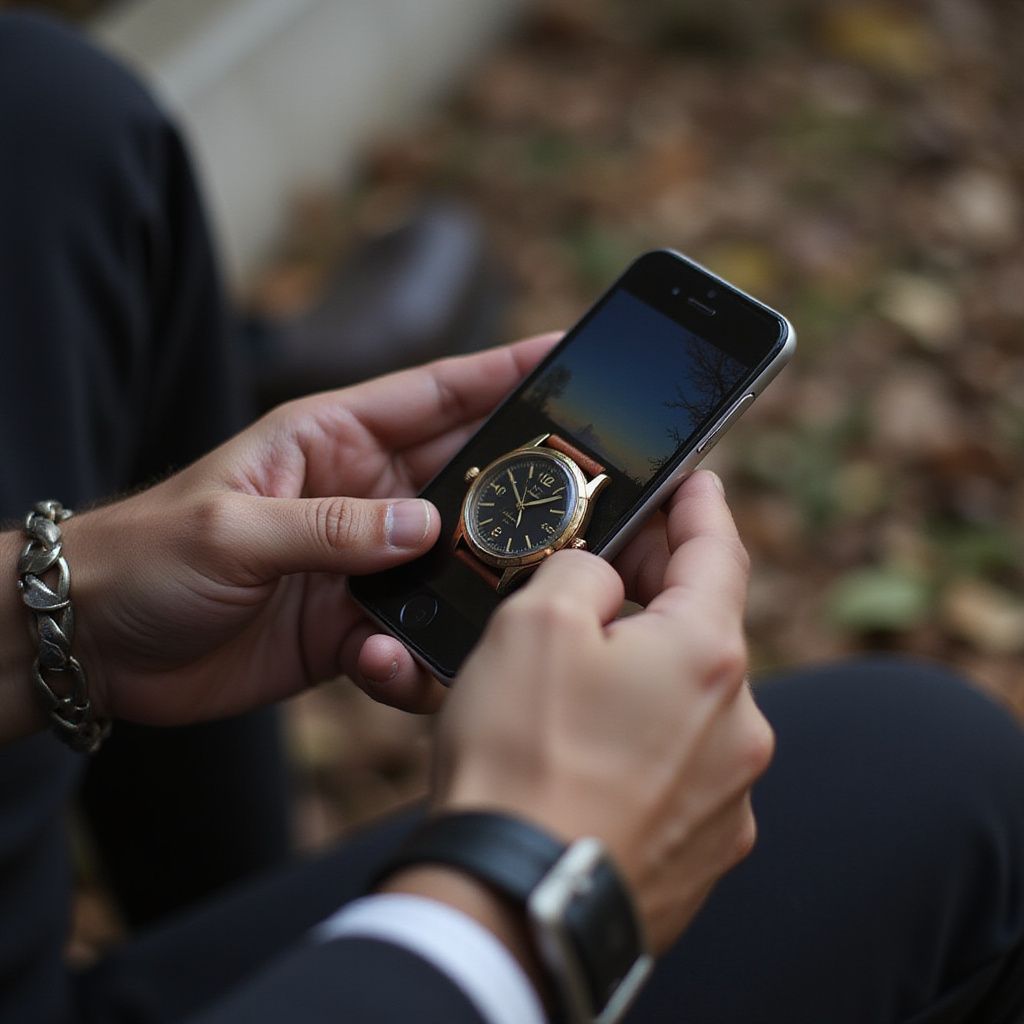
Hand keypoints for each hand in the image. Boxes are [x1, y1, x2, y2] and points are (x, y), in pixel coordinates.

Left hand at [55, 334, 559, 726]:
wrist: (97, 645)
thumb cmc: (145, 557)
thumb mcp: (232, 529)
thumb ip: (332, 527)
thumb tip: (426, 529)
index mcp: (332, 440)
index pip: (435, 394)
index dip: (504, 372)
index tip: (568, 357)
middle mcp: (360, 494)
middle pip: (465, 478)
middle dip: (522, 485)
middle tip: (584, 497)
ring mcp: (362, 561)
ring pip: (455, 561)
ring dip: (482, 579)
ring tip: (511, 597)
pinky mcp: (354, 624)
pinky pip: (415, 631)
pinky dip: (421, 651)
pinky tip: (397, 666)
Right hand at [431, 471, 772, 951]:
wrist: (515, 902)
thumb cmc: (521, 758)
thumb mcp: (534, 624)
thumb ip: (581, 573)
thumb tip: (603, 585)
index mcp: (707, 656)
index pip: (719, 552)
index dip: (703, 507)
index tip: (696, 483)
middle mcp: (738, 726)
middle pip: (702, 631)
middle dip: (656, 595)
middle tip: (605, 575)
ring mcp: (727, 794)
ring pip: (686, 703)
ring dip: (643, 677)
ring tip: (574, 681)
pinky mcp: (703, 847)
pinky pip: (677, 768)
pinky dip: (642, 743)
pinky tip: (587, 754)